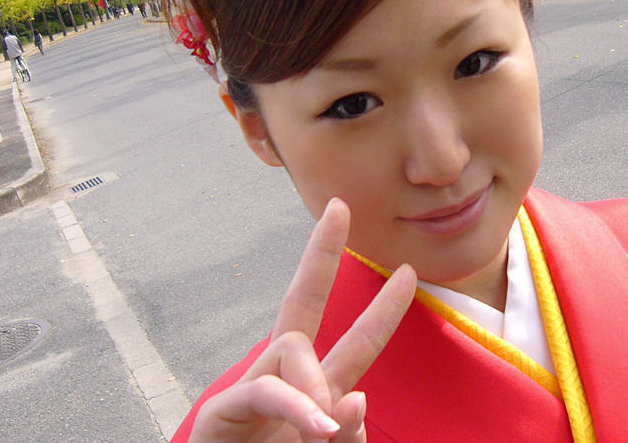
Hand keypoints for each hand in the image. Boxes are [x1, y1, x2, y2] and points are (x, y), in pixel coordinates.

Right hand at [189, 198, 416, 441]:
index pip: (352, 342)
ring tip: (318, 432)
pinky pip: (267, 389)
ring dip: (314, 385)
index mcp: (317, 394)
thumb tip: (355, 399)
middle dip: (321, 254)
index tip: (405, 269)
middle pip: (303, 303)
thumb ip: (346, 436)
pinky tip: (316, 426)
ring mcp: (253, 390)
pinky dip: (295, 407)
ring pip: (293, 348)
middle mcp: (286, 382)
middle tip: (339, 208)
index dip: (380, 308)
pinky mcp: (223, 409)